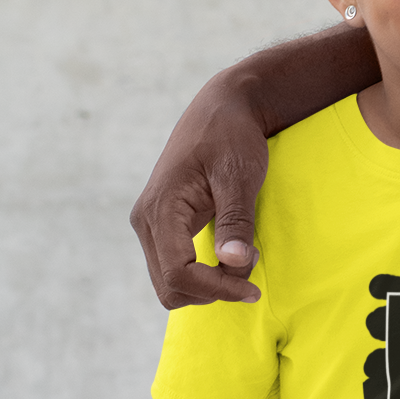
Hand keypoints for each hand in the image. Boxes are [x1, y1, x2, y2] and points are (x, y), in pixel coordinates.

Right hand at [130, 73, 269, 308]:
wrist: (222, 108)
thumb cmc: (232, 136)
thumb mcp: (240, 174)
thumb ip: (235, 219)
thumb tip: (232, 262)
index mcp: (160, 208)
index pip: (179, 274)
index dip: (216, 289)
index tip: (253, 290)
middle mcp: (146, 220)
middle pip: (169, 287)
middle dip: (212, 290)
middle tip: (251, 264)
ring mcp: (151, 225)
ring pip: (170, 283)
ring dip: (208, 284)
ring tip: (244, 255)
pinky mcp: (163, 226)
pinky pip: (176, 266)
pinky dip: (203, 273)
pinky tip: (231, 252)